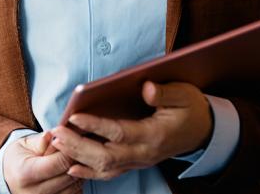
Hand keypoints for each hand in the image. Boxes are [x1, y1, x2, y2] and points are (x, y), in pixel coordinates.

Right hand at [1, 132, 81, 193]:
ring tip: (70, 162)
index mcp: (25, 174)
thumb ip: (42, 140)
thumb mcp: (25, 144)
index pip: (59, 163)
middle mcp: (34, 192)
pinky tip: (67, 174)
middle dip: (76, 161)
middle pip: (69, 176)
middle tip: (74, 150)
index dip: (69, 151)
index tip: (71, 141)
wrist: (9, 177)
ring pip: (75, 187)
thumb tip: (56, 134)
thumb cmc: (18, 159)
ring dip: (77, 173)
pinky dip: (74, 184)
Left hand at [46, 81, 211, 181]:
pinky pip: (110, 173)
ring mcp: (140, 161)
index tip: (74, 116)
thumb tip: (145, 87)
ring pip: (105, 167)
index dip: (95, 125)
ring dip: (78, 156)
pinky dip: (89, 172)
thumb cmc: (190, 108)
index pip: (119, 132)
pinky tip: (71, 167)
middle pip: (106, 156)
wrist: (204, 131)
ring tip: (57, 143)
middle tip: (56, 132)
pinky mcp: (135, 163)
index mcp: (154, 135)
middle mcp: (145, 153)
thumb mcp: (183, 94)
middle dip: (78, 145)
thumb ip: (164, 93)